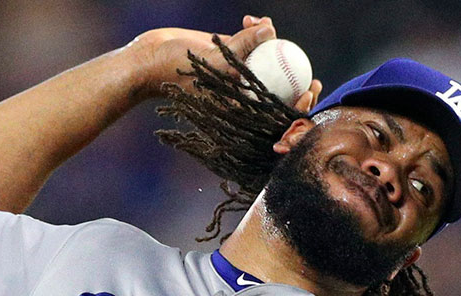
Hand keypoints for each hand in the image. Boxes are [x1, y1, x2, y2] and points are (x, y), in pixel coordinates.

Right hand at [127, 16, 322, 109]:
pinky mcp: (232, 55)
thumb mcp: (214, 62)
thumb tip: (272, 29)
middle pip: (280, 87)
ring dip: (274, 43)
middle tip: (309, 68)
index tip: (310, 89)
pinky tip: (250, 19)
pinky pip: (252, 43)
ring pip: (268, 61)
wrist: (150, 60)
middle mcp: (242, 92)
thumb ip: (243, 46)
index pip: (276, 111)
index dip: (299, 104)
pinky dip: (255, 30)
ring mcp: (239, 73)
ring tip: (268, 26)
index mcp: (240, 106)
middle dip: (296, 75)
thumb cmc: (176, 72)